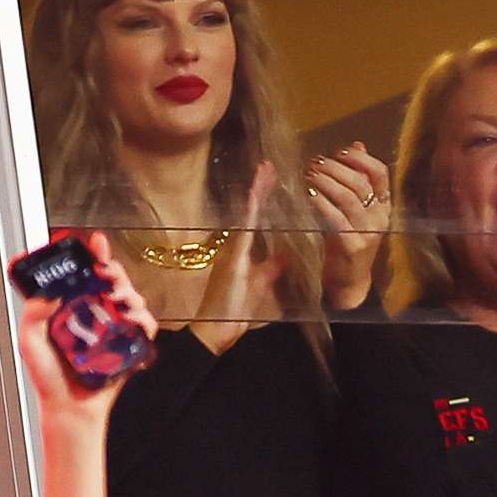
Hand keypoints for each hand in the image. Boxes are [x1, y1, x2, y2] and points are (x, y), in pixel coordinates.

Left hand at [15, 231, 156, 421]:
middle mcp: (93, 313)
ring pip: (131, 296)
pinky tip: (133, 323)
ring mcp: (112, 327)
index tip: (92, 243)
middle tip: (106, 272)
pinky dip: (144, 321)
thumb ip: (33, 314)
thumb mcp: (30, 342)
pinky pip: (145, 326)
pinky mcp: (129, 344)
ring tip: (118, 299)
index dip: (89, 255)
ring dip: (129, 292)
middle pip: (111, 279)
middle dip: (112, 269)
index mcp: (69, 307)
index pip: (81, 273)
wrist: (70, 409)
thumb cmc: (49, 379)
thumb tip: (46, 293)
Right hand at [190, 161, 284, 354]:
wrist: (213, 331)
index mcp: (242, 253)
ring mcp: (233, 251)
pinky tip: (255, 195)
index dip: (262, 199)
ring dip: (256, 193)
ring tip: (264, 170)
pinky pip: (244, 230)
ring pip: (247, 215)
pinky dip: (250, 212)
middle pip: (250, 212)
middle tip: (268, 164)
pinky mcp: (234, 258)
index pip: (255, 220)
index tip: (269, 179)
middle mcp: (235, 247)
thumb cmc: (232, 313)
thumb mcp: (259, 286)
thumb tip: (284, 255)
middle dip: (259, 188)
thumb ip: (270, 270)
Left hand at [307, 141, 390, 309]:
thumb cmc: (349, 241)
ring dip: (327, 182)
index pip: (380, 173)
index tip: (340, 152)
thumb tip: (357, 146)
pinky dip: (322, 204)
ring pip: (349, 198)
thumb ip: (358, 179)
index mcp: (383, 205)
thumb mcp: (356, 209)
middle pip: (361, 183)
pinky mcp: (352, 246)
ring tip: (309, 174)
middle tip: (316, 162)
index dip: (361, 159)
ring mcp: (367, 232)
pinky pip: (336, 219)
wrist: (349, 282)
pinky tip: (310, 194)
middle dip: (336, 168)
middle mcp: (380, 217)